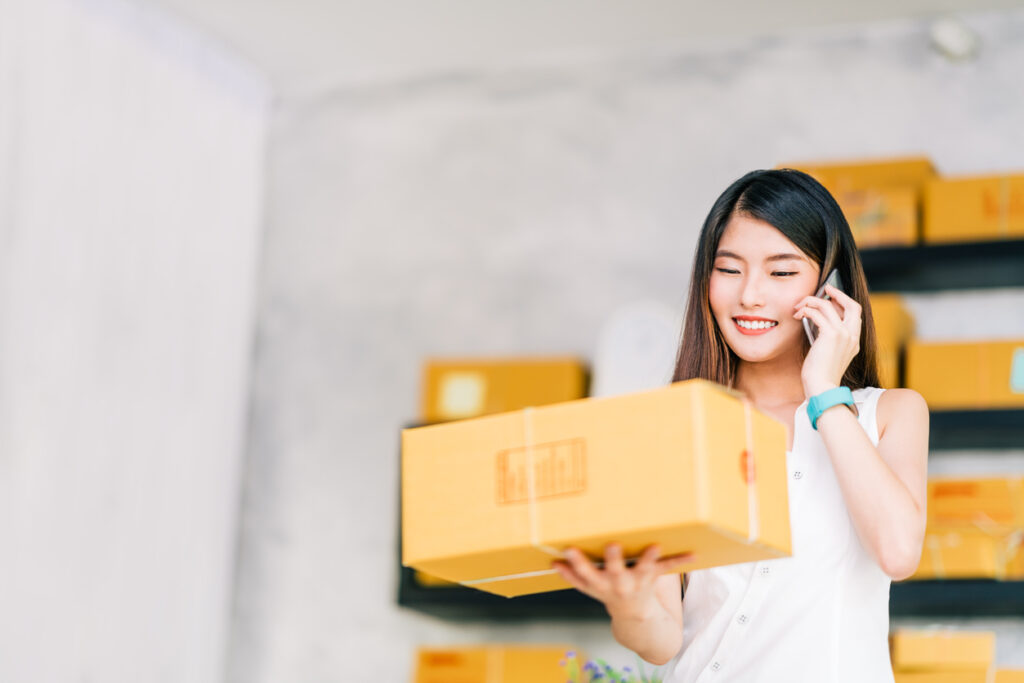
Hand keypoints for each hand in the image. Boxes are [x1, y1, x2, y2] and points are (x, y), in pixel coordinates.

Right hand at [552, 543, 692, 616]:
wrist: (636, 619)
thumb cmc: (609, 593)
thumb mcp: (589, 587)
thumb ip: (572, 575)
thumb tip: (552, 563)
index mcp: (599, 584)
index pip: (584, 574)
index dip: (575, 564)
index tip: (567, 550)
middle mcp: (617, 585)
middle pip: (613, 572)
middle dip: (612, 560)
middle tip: (612, 545)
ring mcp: (637, 583)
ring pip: (642, 571)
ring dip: (648, 559)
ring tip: (654, 547)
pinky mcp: (653, 578)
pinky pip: (667, 569)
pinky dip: (680, 561)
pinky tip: (693, 554)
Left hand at [794, 284, 861, 396]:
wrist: (821, 387)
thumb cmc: (820, 374)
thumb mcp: (828, 353)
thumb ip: (828, 338)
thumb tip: (816, 320)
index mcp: (854, 341)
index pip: (855, 314)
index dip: (844, 302)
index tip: (831, 296)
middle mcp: (852, 336)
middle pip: (852, 305)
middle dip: (837, 293)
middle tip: (824, 289)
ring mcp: (844, 334)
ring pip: (828, 306)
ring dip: (811, 302)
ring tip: (798, 308)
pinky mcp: (831, 335)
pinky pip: (817, 313)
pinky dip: (806, 310)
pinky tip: (798, 315)